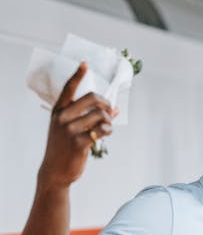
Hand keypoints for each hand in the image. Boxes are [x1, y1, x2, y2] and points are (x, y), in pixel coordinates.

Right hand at [38, 63, 116, 188]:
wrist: (55, 171)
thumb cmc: (64, 148)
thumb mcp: (69, 129)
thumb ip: (88, 117)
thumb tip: (115, 110)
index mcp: (58, 111)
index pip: (69, 88)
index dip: (78, 75)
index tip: (85, 64)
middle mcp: (62, 117)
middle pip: (92, 98)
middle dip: (106, 102)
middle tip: (110, 110)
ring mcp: (70, 130)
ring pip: (100, 114)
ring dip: (108, 120)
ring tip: (106, 127)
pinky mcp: (79, 142)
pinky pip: (102, 129)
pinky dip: (108, 129)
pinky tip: (106, 133)